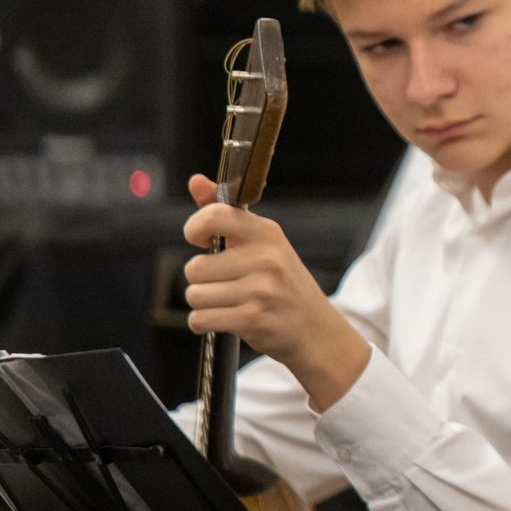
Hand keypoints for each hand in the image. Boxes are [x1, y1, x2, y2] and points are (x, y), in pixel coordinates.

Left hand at [182, 175, 369, 406]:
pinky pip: (200, 319)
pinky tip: (226, 320)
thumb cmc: (283, 284)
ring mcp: (260, 290)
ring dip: (204, 304)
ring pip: (194, 295)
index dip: (194, 229)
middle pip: (194, 268)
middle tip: (228, 284)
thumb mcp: (263, 244)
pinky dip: (205, 323)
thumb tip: (195, 181)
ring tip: (231, 303)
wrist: (316, 330)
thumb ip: (224, 214)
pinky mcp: (253, 319)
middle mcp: (265, 258)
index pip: (212, 217)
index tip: (201, 241)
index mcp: (267, 232)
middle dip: (203, 281)